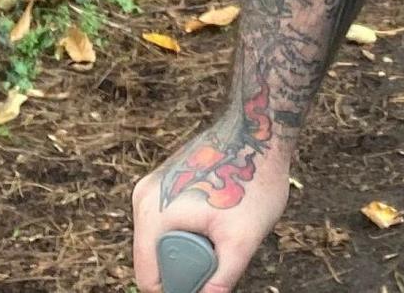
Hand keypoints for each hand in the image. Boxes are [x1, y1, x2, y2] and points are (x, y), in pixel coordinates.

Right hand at [131, 97, 290, 292]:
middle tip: (223, 251)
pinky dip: (191, 226)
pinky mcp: (165, 179)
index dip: (177, 289)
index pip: (149, 277)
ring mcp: (152, 186)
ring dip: (191, 245)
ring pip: (164, 239)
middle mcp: (142, 198)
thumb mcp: (243, 239)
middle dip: (188, 264)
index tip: (206, 282)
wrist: (261, 128)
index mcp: (151, 215)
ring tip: (224, 229)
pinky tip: (219, 215)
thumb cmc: (254, 179)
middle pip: (156, 257)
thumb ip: (222, 278)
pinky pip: (170, 219)